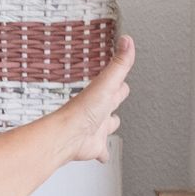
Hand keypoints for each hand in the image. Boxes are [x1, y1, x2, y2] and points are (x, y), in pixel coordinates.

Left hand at [56, 34, 133, 162]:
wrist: (67, 136)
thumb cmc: (82, 111)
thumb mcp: (107, 84)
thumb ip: (119, 64)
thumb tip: (127, 40)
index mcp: (102, 96)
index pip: (116, 84)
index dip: (121, 79)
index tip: (124, 72)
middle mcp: (98, 112)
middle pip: (111, 103)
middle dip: (117, 99)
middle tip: (122, 94)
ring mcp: (95, 129)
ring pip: (106, 126)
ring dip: (110, 125)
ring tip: (113, 124)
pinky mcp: (94, 146)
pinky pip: (101, 151)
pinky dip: (103, 153)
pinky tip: (104, 155)